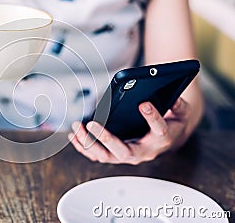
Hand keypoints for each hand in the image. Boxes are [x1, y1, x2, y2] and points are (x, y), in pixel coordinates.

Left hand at [68, 97, 190, 164]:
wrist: (169, 137)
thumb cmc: (172, 123)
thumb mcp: (182, 111)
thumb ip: (178, 105)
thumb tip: (172, 97)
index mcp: (161, 139)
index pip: (159, 130)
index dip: (152, 117)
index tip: (144, 104)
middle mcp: (143, 152)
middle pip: (123, 151)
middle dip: (106, 138)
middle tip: (92, 124)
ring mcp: (128, 155)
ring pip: (106, 156)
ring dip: (89, 143)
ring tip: (77, 127)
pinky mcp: (116, 155)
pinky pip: (97, 155)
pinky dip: (83, 147)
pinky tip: (73, 136)